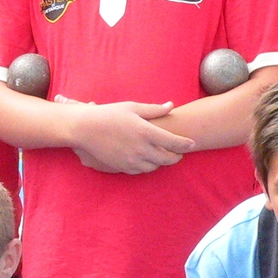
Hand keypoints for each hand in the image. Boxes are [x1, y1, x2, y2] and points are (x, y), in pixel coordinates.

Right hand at [66, 100, 195, 173]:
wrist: (85, 129)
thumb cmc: (109, 114)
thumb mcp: (132, 107)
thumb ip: (154, 109)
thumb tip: (171, 106)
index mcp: (146, 132)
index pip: (174, 142)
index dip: (186, 144)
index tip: (192, 143)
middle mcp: (141, 149)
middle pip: (168, 158)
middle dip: (177, 156)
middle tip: (180, 152)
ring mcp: (132, 160)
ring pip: (156, 166)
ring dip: (162, 162)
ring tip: (164, 155)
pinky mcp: (123, 167)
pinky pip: (142, 170)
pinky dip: (148, 166)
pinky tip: (148, 159)